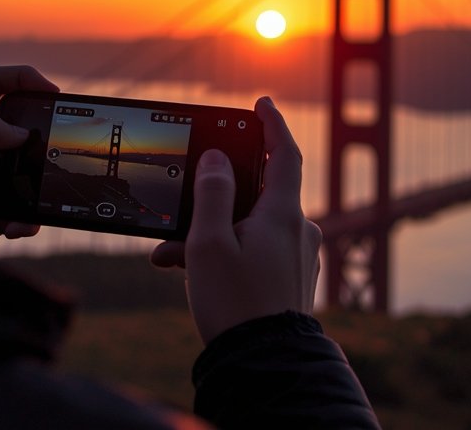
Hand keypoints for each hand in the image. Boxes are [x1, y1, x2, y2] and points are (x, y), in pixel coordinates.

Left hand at [0, 65, 58, 239]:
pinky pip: (22, 200)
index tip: (51, 92)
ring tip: (34, 199)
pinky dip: (25, 215)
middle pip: (13, 120)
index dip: (23, 76)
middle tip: (53, 145)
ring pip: (23, 164)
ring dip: (34, 182)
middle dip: (36, 134)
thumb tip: (17, 132)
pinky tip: (16, 226)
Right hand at [150, 96, 322, 343]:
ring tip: (172, 255)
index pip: (284, 153)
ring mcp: (298, 257)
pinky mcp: (292, 280)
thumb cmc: (235, 305)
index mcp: (283, 215)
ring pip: (251, 227)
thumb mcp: (209, 244)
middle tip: (184, 206)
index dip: (272, 125)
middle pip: (257, 192)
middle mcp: (298, 231)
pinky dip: (228, 253)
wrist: (265, 367)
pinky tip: (193, 273)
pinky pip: (258, 251)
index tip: (261, 104)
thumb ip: (212, 195)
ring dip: (213, 233)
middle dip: (217, 197)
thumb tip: (217, 160)